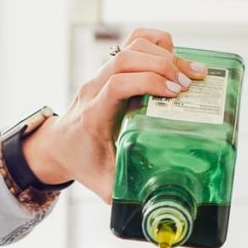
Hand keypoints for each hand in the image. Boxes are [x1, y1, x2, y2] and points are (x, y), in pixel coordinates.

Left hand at [19, 29, 206, 201]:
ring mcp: (101, 74)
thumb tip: (158, 206)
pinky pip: (132, 42)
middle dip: (163, 65)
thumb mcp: (102, 183)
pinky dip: (155, 42)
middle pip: (126, 58)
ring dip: (163, 53)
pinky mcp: (110, 68)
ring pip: (130, 45)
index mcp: (93, 113)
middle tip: (190, 83)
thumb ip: (125, 193)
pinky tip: (174, 56)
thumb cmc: (83, 163)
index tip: (175, 93)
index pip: (118, 84)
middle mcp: (95, 88)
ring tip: (190, 72)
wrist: (57, 145)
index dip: (148, 82)